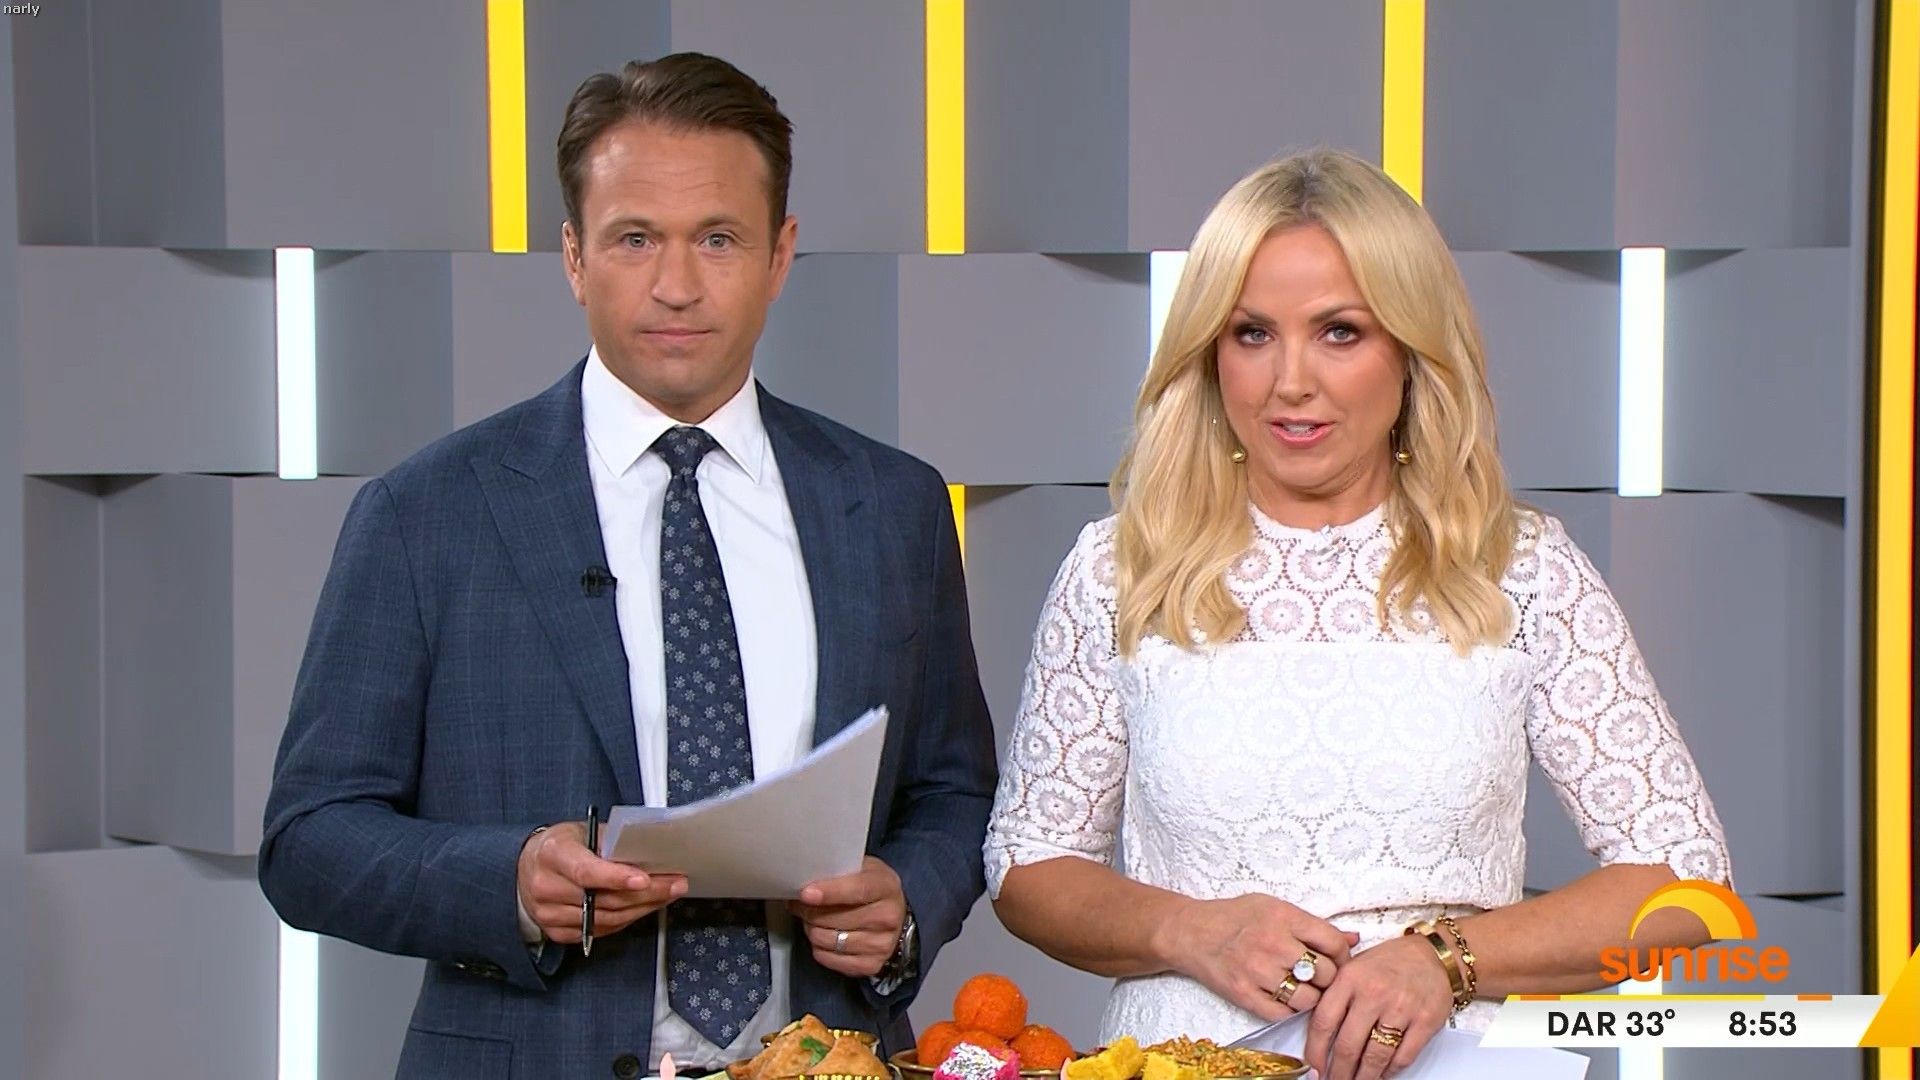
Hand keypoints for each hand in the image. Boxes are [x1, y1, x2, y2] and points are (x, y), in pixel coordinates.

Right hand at [517, 822, 685, 944]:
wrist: (529, 868)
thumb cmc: (561, 846)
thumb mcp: (583, 831)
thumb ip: (612, 840)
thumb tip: (650, 847)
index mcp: (552, 855)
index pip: (586, 871)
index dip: (617, 877)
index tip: (644, 879)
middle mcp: (547, 887)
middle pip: (603, 899)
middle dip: (646, 893)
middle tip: (674, 883)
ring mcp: (550, 914)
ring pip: (606, 918)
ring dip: (642, 908)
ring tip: (667, 894)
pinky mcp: (558, 932)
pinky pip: (601, 930)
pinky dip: (627, 919)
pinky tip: (644, 907)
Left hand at [787, 856, 906, 977]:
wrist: (894, 916)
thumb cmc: (871, 888)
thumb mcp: (862, 869)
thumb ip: (838, 871)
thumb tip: (804, 879)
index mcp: (886, 887)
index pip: (857, 890)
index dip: (830, 892)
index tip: (806, 893)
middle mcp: (888, 918)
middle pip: (834, 918)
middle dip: (809, 910)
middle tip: (801, 902)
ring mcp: (881, 945)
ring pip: (825, 939)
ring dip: (811, 928)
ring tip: (813, 918)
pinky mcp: (870, 966)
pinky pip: (826, 958)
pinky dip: (818, 947)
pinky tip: (824, 934)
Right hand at [1163, 894, 1360, 1023]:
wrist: (1190, 933)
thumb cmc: (1234, 917)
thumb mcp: (1274, 907)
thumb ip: (1313, 924)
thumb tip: (1353, 938)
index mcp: (1284, 917)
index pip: (1334, 943)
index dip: (1343, 955)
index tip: (1337, 959)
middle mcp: (1273, 944)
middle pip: (1326, 973)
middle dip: (1328, 977)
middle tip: (1319, 976)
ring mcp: (1258, 972)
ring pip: (1309, 999)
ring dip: (1311, 996)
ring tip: (1301, 987)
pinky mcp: (1245, 995)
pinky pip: (1283, 1013)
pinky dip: (1288, 1009)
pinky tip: (1283, 996)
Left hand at [1303, 935, 1454, 1079]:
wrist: (1432, 955)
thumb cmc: (1390, 962)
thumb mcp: (1353, 966)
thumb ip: (1334, 995)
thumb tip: (1316, 1035)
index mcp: (1350, 978)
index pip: (1323, 1022)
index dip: (1315, 1051)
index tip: (1314, 1067)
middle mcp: (1374, 993)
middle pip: (1348, 1045)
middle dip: (1339, 1072)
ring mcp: (1401, 1008)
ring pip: (1375, 1056)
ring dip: (1364, 1077)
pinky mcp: (1425, 1022)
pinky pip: (1403, 1057)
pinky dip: (1390, 1071)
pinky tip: (1382, 1073)